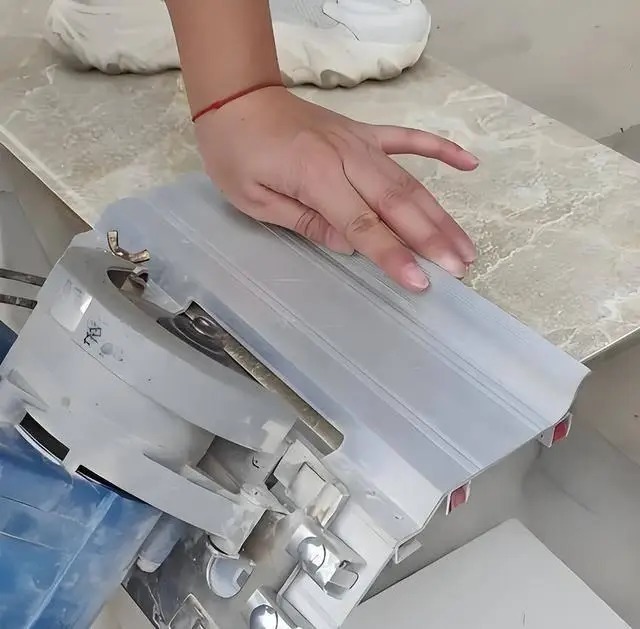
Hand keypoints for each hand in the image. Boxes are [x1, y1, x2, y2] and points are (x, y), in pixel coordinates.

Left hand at [194, 87, 478, 291]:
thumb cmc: (236, 154)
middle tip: (460, 268)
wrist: (237, 98)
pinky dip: (440, 150)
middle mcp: (346, 156)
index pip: (362, 224)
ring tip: (466, 243)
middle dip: (431, 238)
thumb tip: (350, 246)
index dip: (392, 255)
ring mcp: (359, 141)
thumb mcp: (255, 200)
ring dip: (440, 213)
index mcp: (316, 175)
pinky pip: (408, 139)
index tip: (421, 282)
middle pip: (397, 203)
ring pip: (408, 180)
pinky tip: (469, 164)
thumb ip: (305, 222)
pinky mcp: (364, 132)